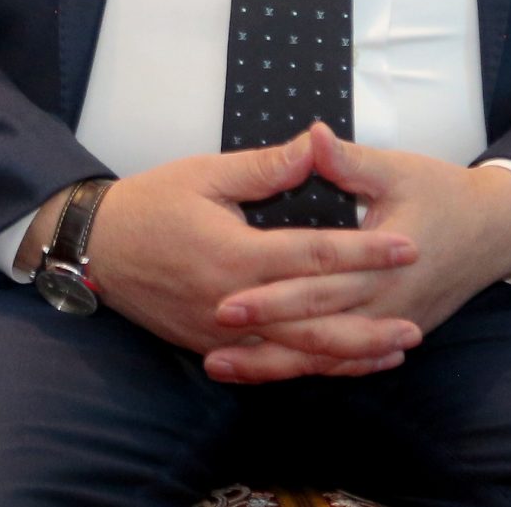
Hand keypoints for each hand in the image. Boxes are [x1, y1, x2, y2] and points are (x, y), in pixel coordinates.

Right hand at [73, 127, 422, 383]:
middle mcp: (235, 302)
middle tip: (415, 321)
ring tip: (393, 350)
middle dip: (369, 321)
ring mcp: (223, 331)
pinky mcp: (212, 345)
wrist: (95, 247)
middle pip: (315, 320)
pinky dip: (309, 365)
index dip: (365, 251)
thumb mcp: (205, 174)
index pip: (315, 256)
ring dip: (348, 354)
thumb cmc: (149, 204)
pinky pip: (270, 364)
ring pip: (297, 352)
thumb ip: (266, 167)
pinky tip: (340, 364)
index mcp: (236, 253)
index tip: (406, 247)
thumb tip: (315, 145)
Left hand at [214, 127, 510, 356]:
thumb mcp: (397, 169)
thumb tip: (313, 135)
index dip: (271, 296)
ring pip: (327, 355)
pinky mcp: (392, 332)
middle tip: (211, 336)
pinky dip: (308, 368)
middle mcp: (386, 303)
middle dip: (263, 335)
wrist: (496, 231)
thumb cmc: (443, 193)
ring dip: (276, 364)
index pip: (317, 285)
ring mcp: (391, 324)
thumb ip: (349, 160)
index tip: (226, 300)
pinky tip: (269, 373)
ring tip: (222, 367)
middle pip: (316, 328)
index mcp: (382, 262)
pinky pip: (346, 361)